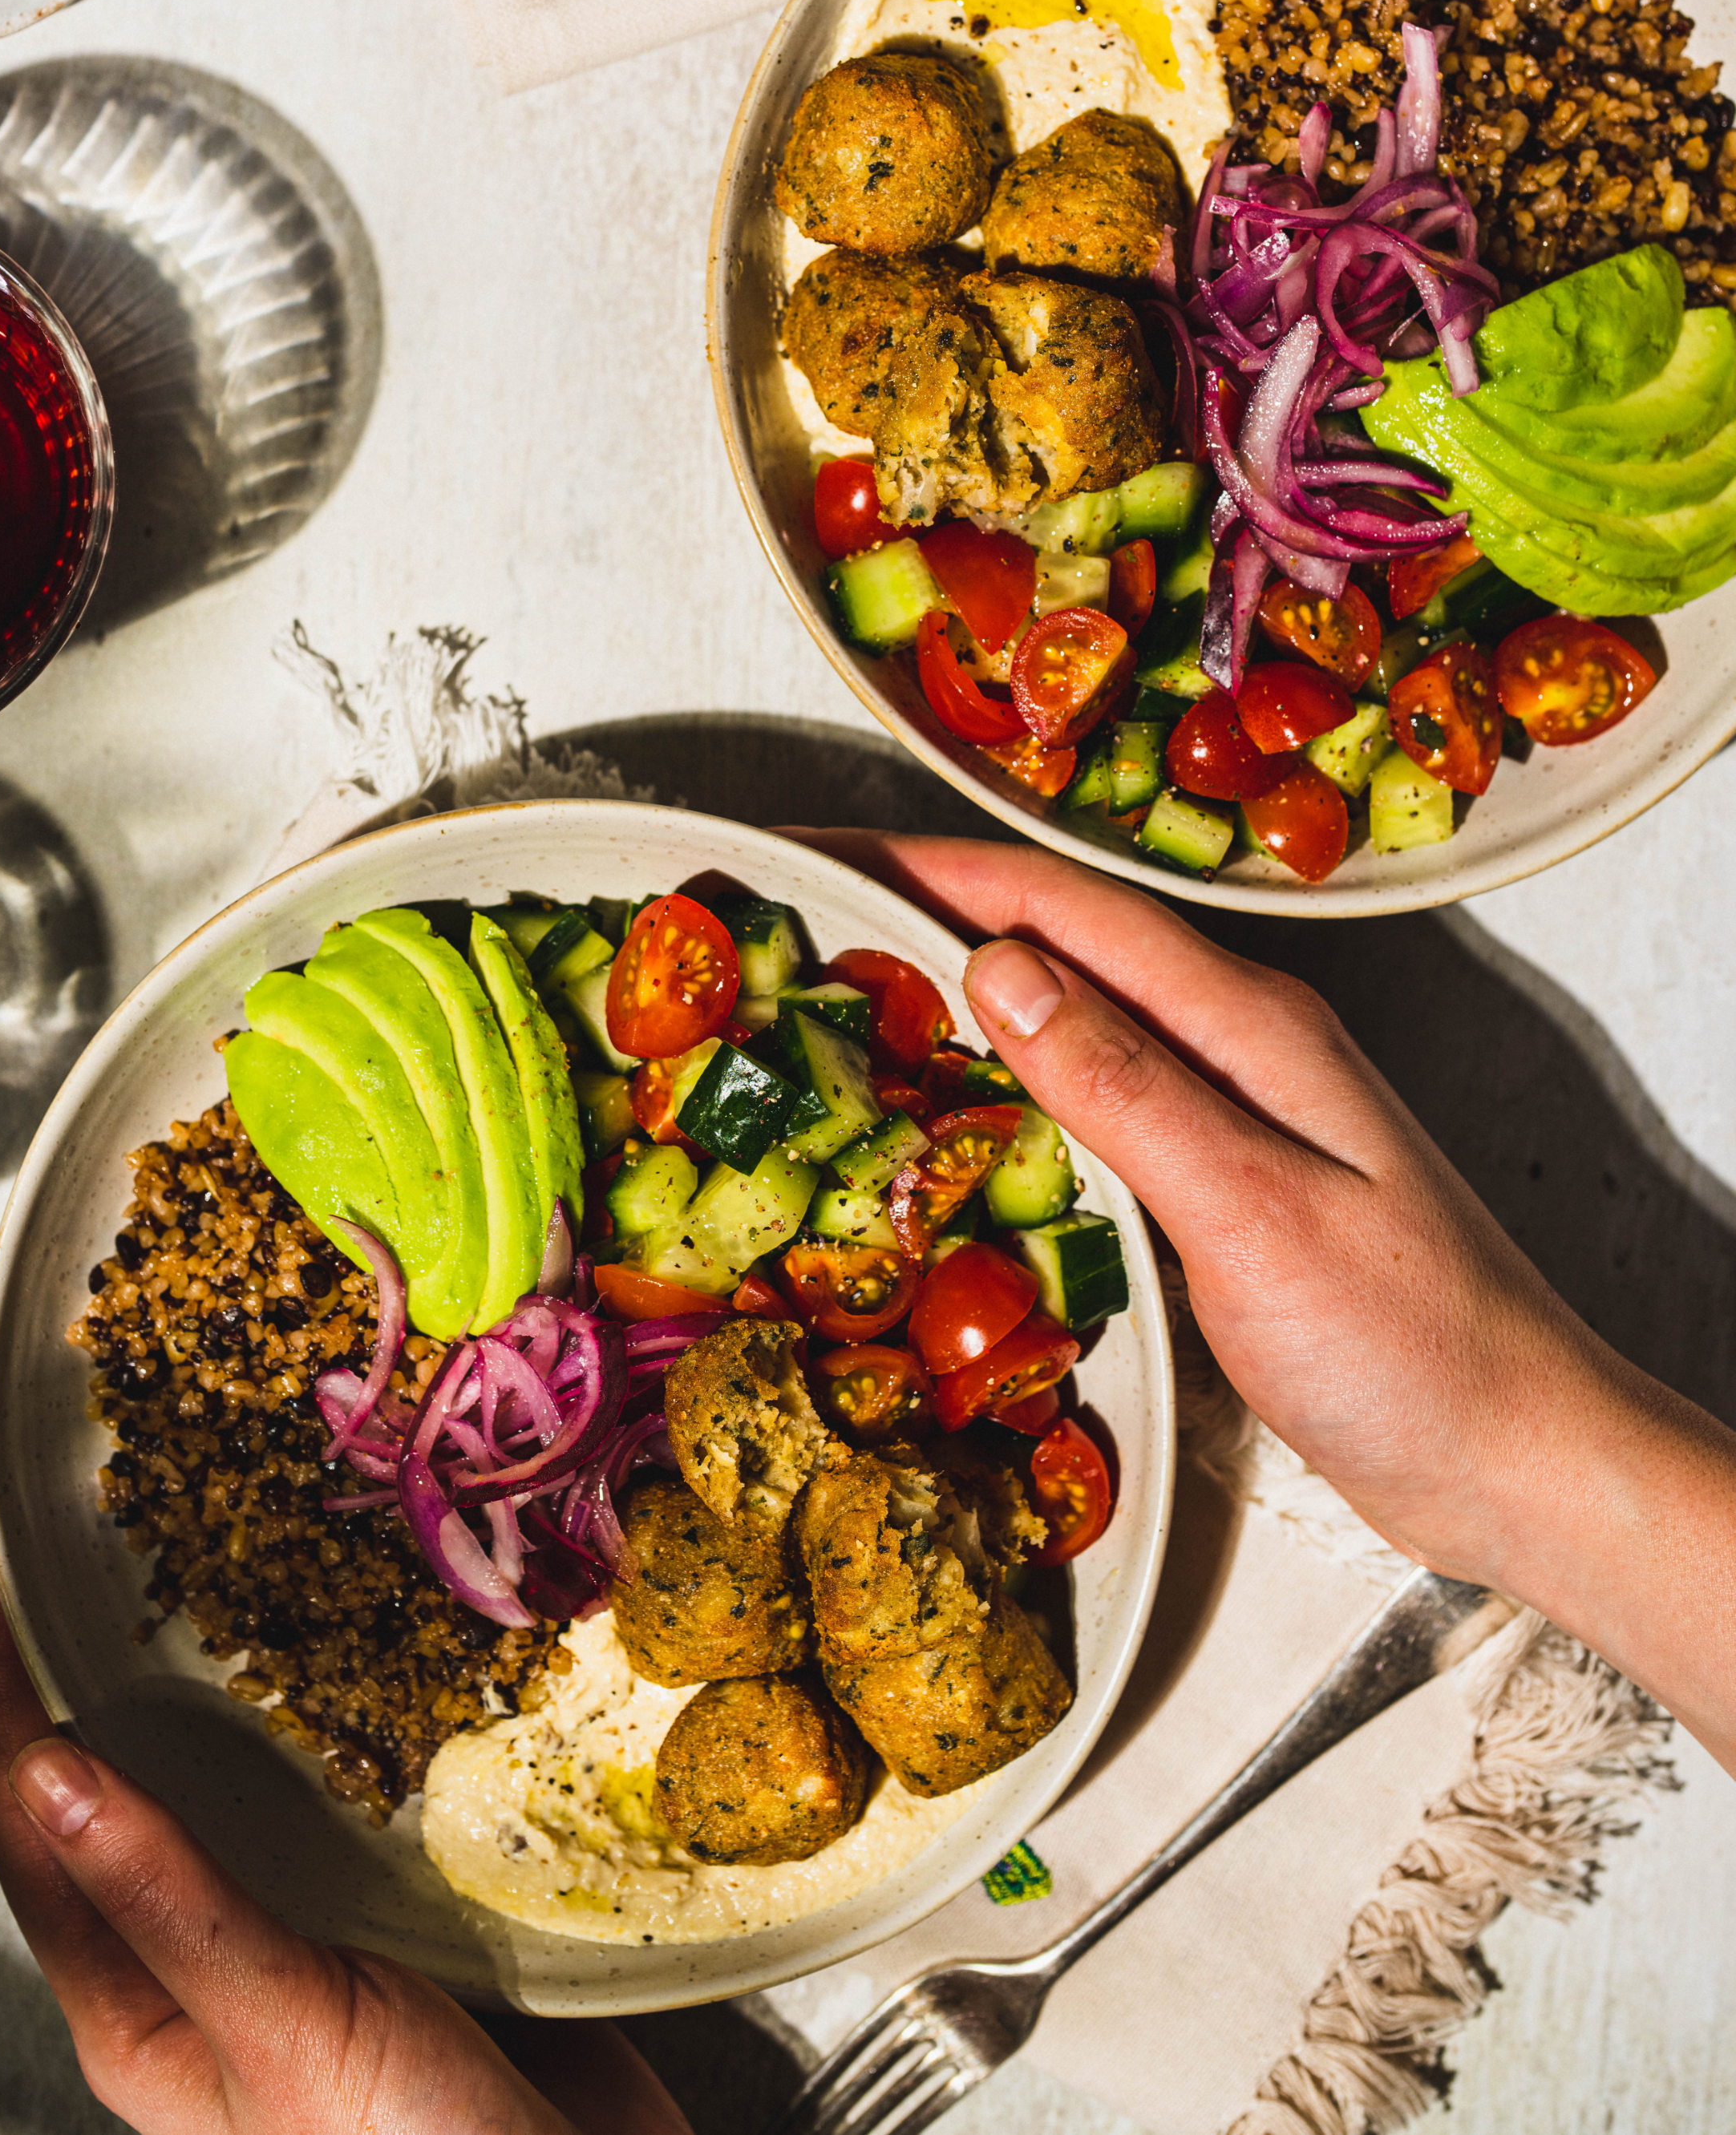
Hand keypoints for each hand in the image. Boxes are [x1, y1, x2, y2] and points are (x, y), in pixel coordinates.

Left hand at [0, 1502, 686, 2134]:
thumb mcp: (283, 2031)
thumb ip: (175, 1906)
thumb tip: (49, 1768)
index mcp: (140, 2002)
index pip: (34, 1802)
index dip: (6, 1666)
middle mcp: (213, 1953)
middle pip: (133, 1763)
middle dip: (112, 1635)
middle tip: (124, 1498)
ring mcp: (315, 1924)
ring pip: (249, 1760)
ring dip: (240, 1653)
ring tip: (248, 1531)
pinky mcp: (413, 1902)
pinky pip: (363, 1777)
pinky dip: (360, 1696)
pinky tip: (387, 1629)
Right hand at [794, 832, 1735, 1769]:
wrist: (1517, 1460)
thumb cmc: (1408, 1348)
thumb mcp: (1253, 1214)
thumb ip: (1128, 1089)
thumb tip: (996, 967)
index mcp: (1248, 1024)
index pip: (1062, 907)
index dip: (930, 868)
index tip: (813, 855)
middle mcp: (1239, 1042)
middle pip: (1061, 940)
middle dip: (929, 908)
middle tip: (798, 918)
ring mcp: (1236, 1107)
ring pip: (1074, 1010)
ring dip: (962, 985)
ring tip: (846, 991)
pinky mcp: (1226, 1176)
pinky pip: (1094, 1092)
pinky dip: (1008, 1076)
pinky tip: (957, 1107)